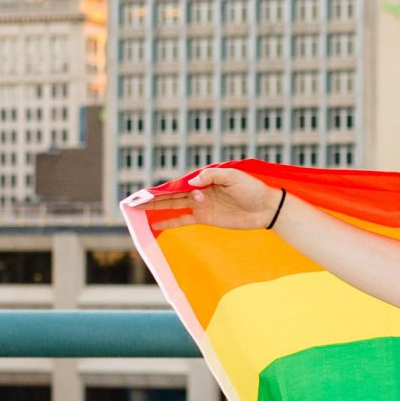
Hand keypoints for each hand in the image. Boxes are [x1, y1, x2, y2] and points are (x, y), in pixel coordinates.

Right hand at [134, 165, 280, 230]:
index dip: (160, 189)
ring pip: (174, 206)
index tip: (143, 194)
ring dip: (157, 208)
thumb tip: (190, 184)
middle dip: (152, 199)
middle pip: (171, 195)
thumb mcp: (235, 177)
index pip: (177, 184)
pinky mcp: (206, 217)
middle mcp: (199, 191)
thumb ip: (212, 177)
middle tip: (132, 202)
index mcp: (204, 179)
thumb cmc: (253, 188)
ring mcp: (201, 204)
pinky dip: (170, 221)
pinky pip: (184, 219)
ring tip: (138, 211)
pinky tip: (156, 223)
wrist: (267, 207)